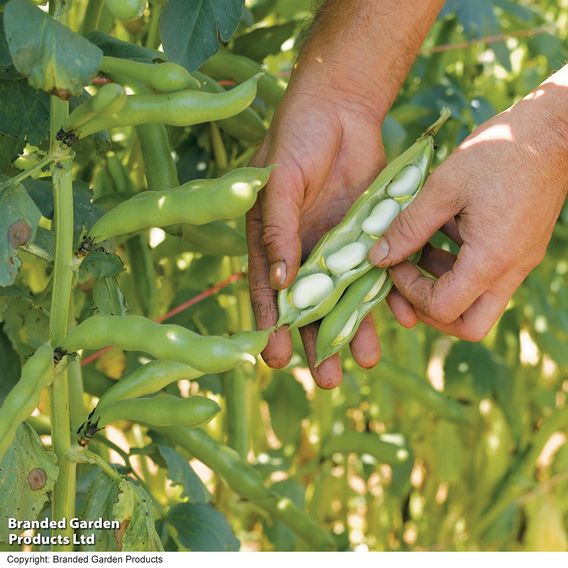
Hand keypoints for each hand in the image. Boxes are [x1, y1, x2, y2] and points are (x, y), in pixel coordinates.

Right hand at [247, 79, 385, 387]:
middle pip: (311, 303)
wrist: (340, 105)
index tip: (277, 361)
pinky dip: (389, 293)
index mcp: (271, 239)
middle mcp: (304, 249)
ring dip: (357, 327)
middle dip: (319, 341)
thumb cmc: (296, 137)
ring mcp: (338, 243)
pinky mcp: (370, 233)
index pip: (268, 291)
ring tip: (367, 360)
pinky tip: (399, 318)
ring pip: (348, 294)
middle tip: (330, 379)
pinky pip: (380, 269)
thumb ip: (277, 228)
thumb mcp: (279, 181)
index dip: (273, 327)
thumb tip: (277, 280)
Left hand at [369, 88, 567, 340]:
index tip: (394, 263)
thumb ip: (408, 227)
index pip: (443, 309)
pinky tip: (442, 235)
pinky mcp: (520, 251)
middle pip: (468, 325)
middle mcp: (510, 271)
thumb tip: (377, 257)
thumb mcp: (442, 187)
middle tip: (408, 280)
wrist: (554, 131)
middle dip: (430, 311)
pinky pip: (486, 279)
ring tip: (421, 251)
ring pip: (478, 305)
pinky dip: (458, 269)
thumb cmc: (499, 152)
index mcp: (491, 260)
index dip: (409, 293)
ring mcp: (519, 264)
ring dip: (442, 288)